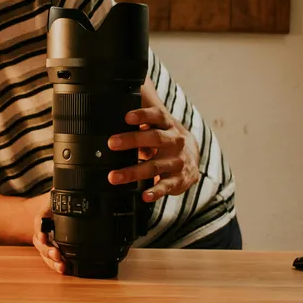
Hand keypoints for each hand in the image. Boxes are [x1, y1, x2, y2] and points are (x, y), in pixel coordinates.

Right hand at [27, 193, 66, 273]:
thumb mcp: (54, 196)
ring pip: (45, 254)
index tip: (43, 236)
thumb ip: (60, 191)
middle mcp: (41, 231)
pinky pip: (50, 260)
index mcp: (43, 216)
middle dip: (48, 250)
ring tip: (61, 267)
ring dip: (52, 262)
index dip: (40, 230)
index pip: (39, 222)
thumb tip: (67, 180)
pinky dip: (56, 266)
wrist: (44, 212)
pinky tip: (64, 270)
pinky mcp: (50, 251)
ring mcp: (45, 243)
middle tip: (56, 255)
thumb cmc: (51, 204)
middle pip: (40, 243)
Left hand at [107, 82, 199, 201]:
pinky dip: (155, 192)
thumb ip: (141, 120)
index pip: (157, 116)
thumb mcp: (157, 126)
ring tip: (114, 177)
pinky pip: (166, 186)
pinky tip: (145, 196)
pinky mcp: (178, 180)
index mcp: (168, 126)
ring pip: (155, 166)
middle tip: (111, 143)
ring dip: (133, 172)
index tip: (127, 116)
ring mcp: (177, 162)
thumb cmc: (166, 140)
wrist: (192, 159)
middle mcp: (175, 142)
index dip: (143, 115)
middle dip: (132, 140)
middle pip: (155, 138)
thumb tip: (114, 106)